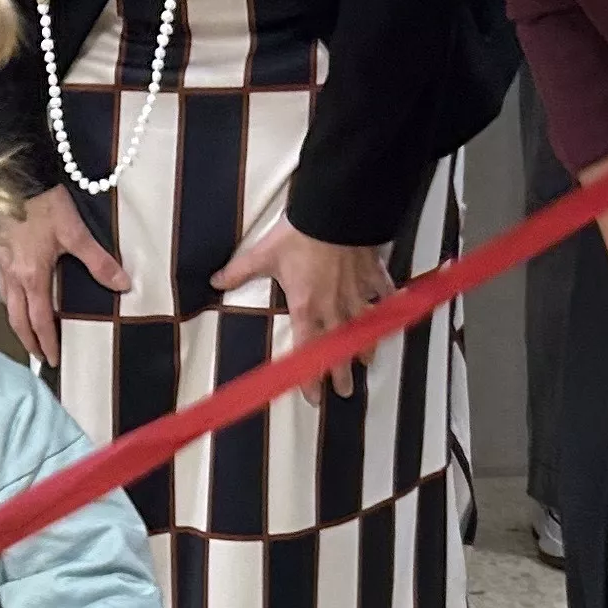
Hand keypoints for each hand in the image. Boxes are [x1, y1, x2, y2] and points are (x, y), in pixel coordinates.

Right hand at [0, 184, 121, 367]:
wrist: (15, 178)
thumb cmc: (44, 204)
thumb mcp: (75, 232)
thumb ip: (98, 261)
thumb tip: (123, 284)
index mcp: (32, 276)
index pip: (39, 320)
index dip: (46, 342)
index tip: (53, 359)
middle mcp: (13, 276)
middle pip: (17, 319)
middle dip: (28, 340)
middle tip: (40, 355)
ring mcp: (1, 265)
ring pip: (7, 304)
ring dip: (17, 322)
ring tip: (28, 331)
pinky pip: (2, 286)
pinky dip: (10, 300)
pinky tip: (17, 296)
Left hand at [211, 219, 393, 396]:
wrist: (335, 211)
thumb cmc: (299, 235)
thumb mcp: (264, 254)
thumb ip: (240, 271)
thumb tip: (214, 281)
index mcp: (306, 306)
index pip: (306, 349)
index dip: (309, 376)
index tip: (313, 396)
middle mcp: (333, 305)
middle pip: (338, 347)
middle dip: (341, 371)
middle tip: (345, 391)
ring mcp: (356, 291)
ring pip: (363, 326)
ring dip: (365, 346)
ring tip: (368, 362)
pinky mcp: (372, 273)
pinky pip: (382, 293)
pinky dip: (388, 304)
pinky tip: (393, 313)